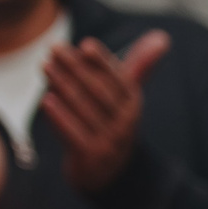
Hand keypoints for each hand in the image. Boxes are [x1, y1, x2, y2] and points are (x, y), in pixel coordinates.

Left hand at [41, 30, 167, 194]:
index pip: (119, 79)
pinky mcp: (92, 156)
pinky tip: (46, 100)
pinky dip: (60, 117)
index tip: (85, 45)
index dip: (102, 62)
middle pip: (99, 91)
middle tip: (54, 48)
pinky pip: (74, 134)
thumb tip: (163, 37)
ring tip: (44, 65)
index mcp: (133, 104)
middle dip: (76, 68)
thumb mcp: (127, 95)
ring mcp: (109, 141)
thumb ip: (140, 66)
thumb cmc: (113, 121)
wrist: (110, 171)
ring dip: (63, 85)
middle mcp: (125, 122)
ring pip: (84, 109)